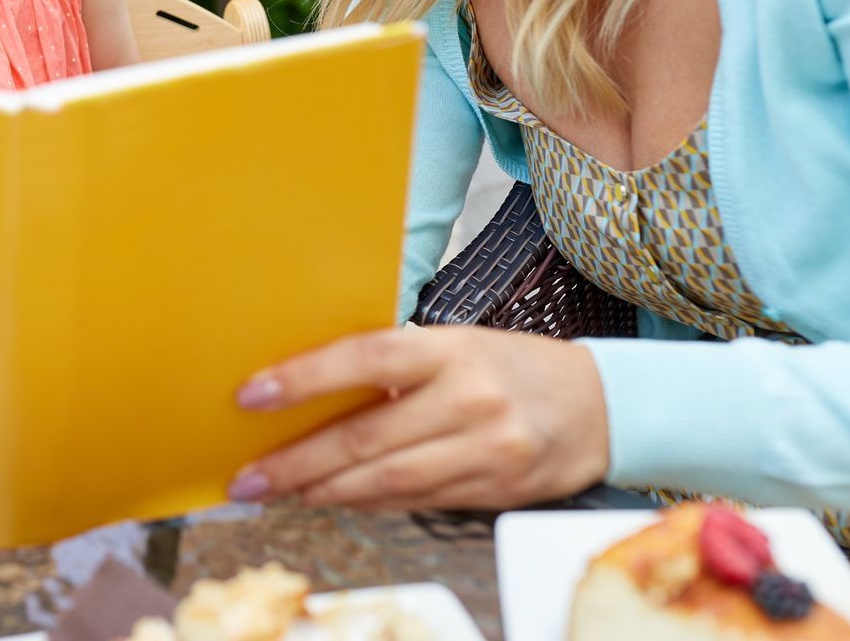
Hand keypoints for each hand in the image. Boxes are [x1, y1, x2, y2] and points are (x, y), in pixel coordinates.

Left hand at [227, 325, 608, 510]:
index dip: (304, 378)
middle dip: (296, 462)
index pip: (365, 358)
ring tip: (281, 492)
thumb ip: (395, 365)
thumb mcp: (455, 345)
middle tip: (249, 476)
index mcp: (451, 350)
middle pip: (366, 437)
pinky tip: (335, 500)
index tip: (252, 396)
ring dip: (324, 491)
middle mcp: (470, 400)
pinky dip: (368, 503)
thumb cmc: (511, 367)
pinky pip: (415, 503)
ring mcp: (486, 451)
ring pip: (386, 482)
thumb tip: (311, 391)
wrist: (600, 406)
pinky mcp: (494, 491)